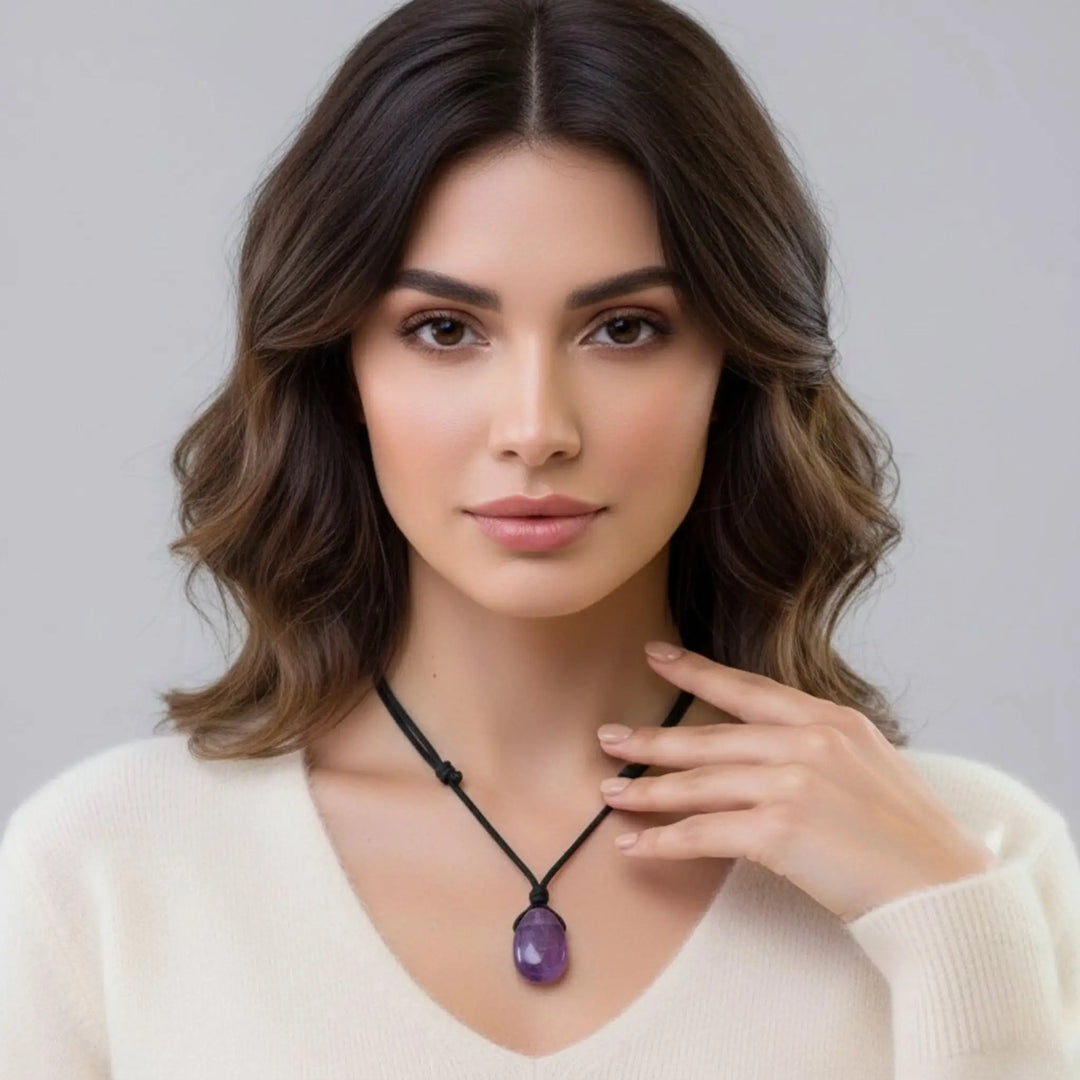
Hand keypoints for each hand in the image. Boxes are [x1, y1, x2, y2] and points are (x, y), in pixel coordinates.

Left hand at [596, 642, 997, 922]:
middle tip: (609, 738)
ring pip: (698, 783)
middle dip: (653, 740)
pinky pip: (704, 832)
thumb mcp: (871, 767)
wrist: (944, 889)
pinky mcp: (779, 829)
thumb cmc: (912, 838)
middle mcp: (806, 741)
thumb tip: (768, 752)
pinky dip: (664, 841)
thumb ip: (819, 749)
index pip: (747, 688)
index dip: (697, 672)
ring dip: (647, 790)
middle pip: (709, 738)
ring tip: (611, 793)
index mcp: (830, 720)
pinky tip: (635, 845)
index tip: (657, 657)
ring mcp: (791, 782)